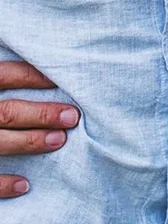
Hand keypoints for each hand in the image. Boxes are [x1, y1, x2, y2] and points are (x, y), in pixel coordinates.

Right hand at [0, 62, 79, 198]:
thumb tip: (36, 74)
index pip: (2, 74)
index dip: (32, 76)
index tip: (59, 81)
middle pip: (5, 112)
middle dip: (41, 114)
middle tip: (71, 116)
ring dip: (29, 142)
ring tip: (58, 140)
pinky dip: (1, 184)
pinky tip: (24, 185)